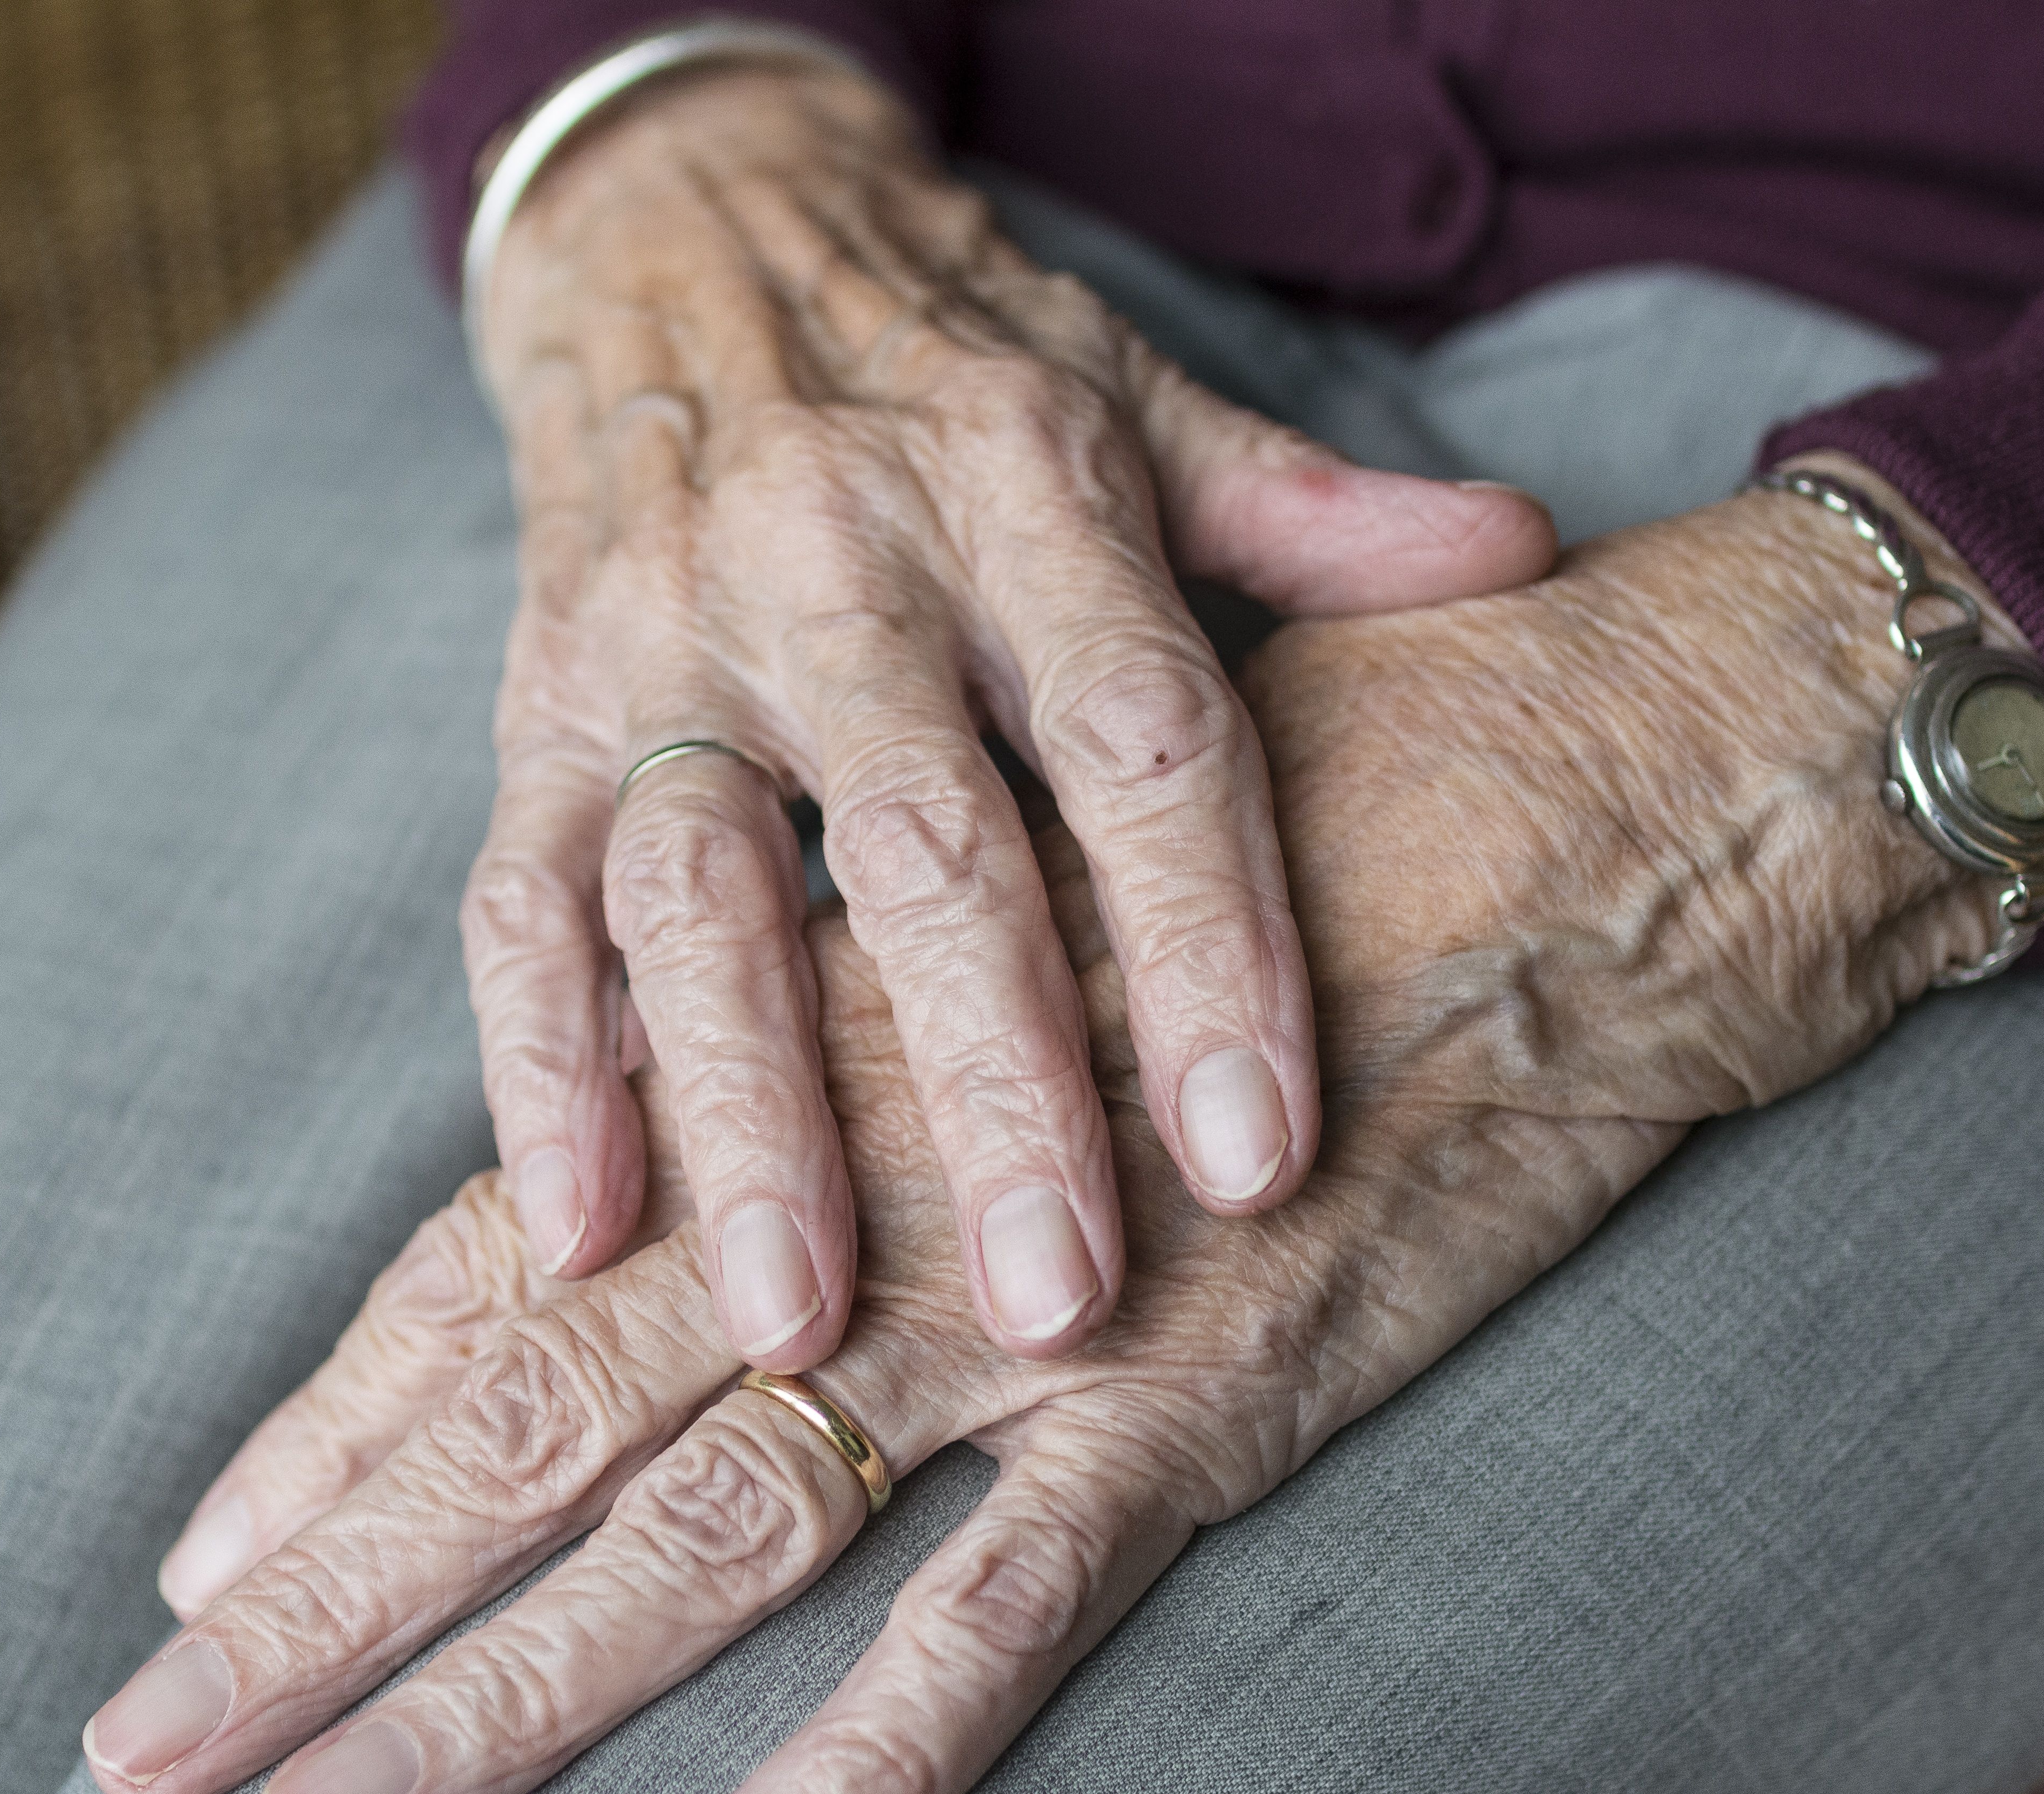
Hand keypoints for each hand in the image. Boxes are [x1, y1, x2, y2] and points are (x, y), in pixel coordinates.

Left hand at [100, 463, 1999, 1793]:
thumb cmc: (1306, 812)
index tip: (197, 1560)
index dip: (342, 1422)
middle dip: (329, 1595)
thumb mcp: (1046, 885)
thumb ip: (886, 1009)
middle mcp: (872, 1195)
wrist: (1595, 796)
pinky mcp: (1212, 1398)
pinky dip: (865, 1768)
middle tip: (141, 1752)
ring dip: (498, 1697)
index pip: (516, 1263)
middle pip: (538, 1415)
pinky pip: (1005, 1621)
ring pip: (704, 1533)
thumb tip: (752, 1115)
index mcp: (821, 1066)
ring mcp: (1030, 1310)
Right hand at [462, 58, 1553, 1368]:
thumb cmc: (949, 358)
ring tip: (804, 1321)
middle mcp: (836, 566)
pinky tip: (582, 1227)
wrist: (685, 222)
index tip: (1262, 1155)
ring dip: (751, 1116)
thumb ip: (1310, 511)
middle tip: (1058, 1302)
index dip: (1207, 946)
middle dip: (992, 1086)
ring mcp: (664, 641)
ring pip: (701, 897)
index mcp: (1023, 493)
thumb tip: (1522, 554)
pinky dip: (542, 1066)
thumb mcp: (1136, 399)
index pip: (1141, 737)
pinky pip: (521, 900)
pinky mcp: (536, 709)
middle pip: (926, 849)